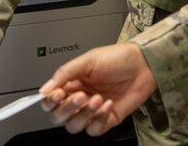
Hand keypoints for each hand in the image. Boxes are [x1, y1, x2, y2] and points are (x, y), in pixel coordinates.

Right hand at [39, 43, 156, 136]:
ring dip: (84, 114)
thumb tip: (45, 88)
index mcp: (71, 84)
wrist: (143, 64)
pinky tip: (107, 104)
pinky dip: (99, 119)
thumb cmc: (118, 58)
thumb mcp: (88, 60)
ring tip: (97, 98)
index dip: (50, 102)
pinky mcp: (106, 119)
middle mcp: (79, 99)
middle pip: (59, 117)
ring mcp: (92, 111)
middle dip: (67, 109)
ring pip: (75, 126)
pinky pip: (94, 129)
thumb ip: (65, 73)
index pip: (50, 101)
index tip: (57, 95)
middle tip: (80, 96)